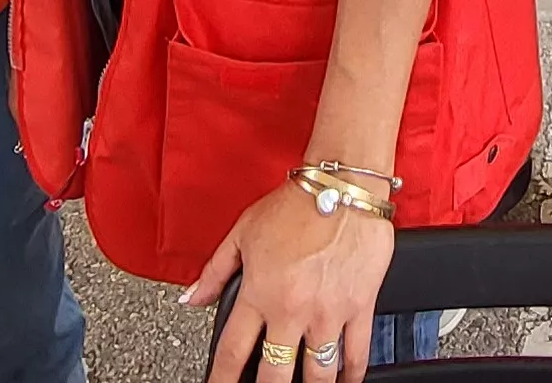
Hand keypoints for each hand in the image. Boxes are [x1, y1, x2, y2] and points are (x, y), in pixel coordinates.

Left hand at [190, 180, 394, 382]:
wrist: (343, 187)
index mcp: (259, 293)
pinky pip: (357, 353)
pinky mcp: (359, 307)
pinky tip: (345, 380)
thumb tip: (192, 298)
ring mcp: (327, 312)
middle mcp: (292, 310)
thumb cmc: (295, 205)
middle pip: (274, 374)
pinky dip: (352, 374)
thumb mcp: (242, 233)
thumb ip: (214, 272)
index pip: (232, 352)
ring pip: (318, 373)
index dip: (222, 379)